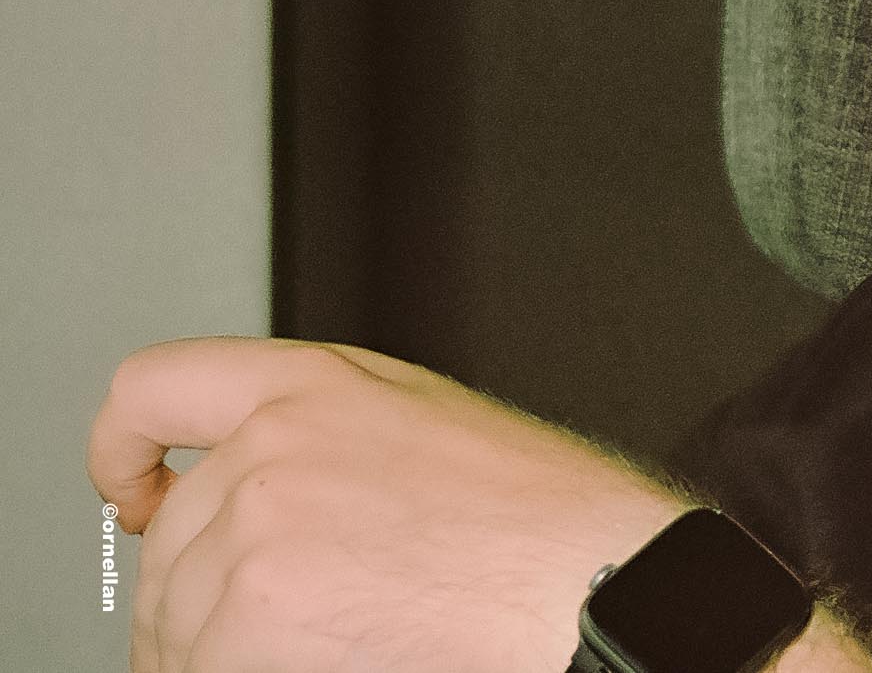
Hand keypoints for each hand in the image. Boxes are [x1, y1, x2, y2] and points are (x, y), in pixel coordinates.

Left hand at [88, 335, 690, 672]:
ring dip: (216, 652)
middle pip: (168, 539)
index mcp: (316, 383)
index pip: (152, 389)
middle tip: (264, 630)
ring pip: (174, 618)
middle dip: (201, 595)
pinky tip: (317, 666)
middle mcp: (273, 445)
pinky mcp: (255, 616)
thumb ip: (323, 431)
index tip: (133, 493)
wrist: (594, 579)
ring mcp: (258, 530)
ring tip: (310, 652)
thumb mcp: (426, 422)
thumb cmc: (544, 517)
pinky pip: (197, 669)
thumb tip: (243, 490)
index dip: (122, 450)